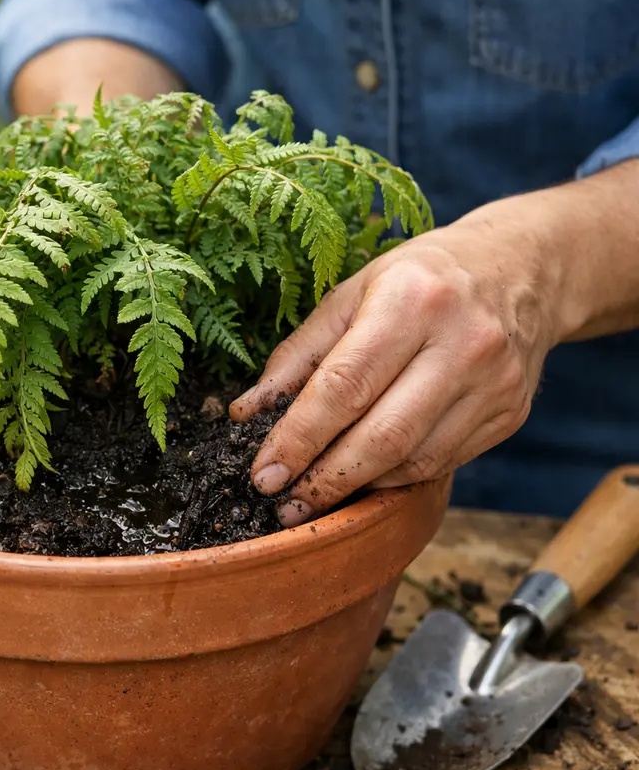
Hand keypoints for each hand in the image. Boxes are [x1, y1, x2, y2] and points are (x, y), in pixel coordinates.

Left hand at [229, 203, 561, 527]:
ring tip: (314, 496)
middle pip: (383, 435)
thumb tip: (246, 414)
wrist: (522, 268)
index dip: (298, 438)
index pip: (344, 386)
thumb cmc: (419, 278)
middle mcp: (462, 341)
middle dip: (325, 478)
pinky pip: (440, 463)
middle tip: (283, 501)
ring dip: (357, 486)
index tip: (264, 474)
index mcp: (412, 299)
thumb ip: (297, 356)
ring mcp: (494, 382)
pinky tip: (364, 474)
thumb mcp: (350, 293)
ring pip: (414, 460)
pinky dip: (394, 476)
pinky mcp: (509, 413)